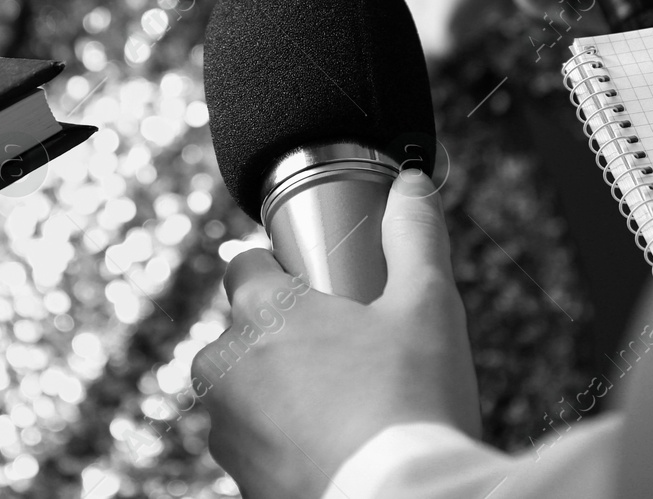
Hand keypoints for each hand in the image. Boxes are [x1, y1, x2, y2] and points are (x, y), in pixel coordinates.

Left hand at [197, 172, 480, 498]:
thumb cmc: (410, 404)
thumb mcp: (426, 307)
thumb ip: (415, 236)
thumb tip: (411, 183)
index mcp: (261, 311)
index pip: (244, 265)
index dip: (281, 272)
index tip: (318, 291)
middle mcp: (226, 366)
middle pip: (242, 332)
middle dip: (282, 338)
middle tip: (345, 355)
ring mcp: (226, 428)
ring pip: (242, 392)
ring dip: (276, 392)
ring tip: (343, 408)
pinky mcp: (237, 480)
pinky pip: (252, 443)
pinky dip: (280, 441)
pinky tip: (330, 446)